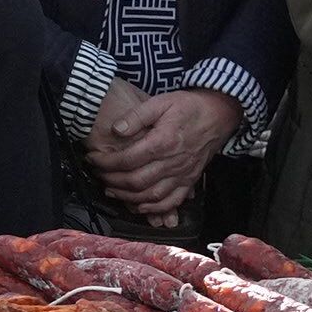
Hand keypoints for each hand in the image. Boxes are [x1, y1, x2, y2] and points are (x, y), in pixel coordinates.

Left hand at [92, 89, 239, 223]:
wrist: (219, 114)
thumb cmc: (188, 106)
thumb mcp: (161, 102)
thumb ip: (136, 116)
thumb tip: (116, 130)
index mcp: (163, 142)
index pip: (128, 159)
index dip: (106, 162)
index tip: (92, 158)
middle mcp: (173, 162)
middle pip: (136, 181)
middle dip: (112, 180)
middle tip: (98, 174)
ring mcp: (183, 174)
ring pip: (151, 196)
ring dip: (127, 197)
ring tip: (111, 190)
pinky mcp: (190, 181)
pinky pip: (172, 202)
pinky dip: (154, 209)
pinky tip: (139, 206)